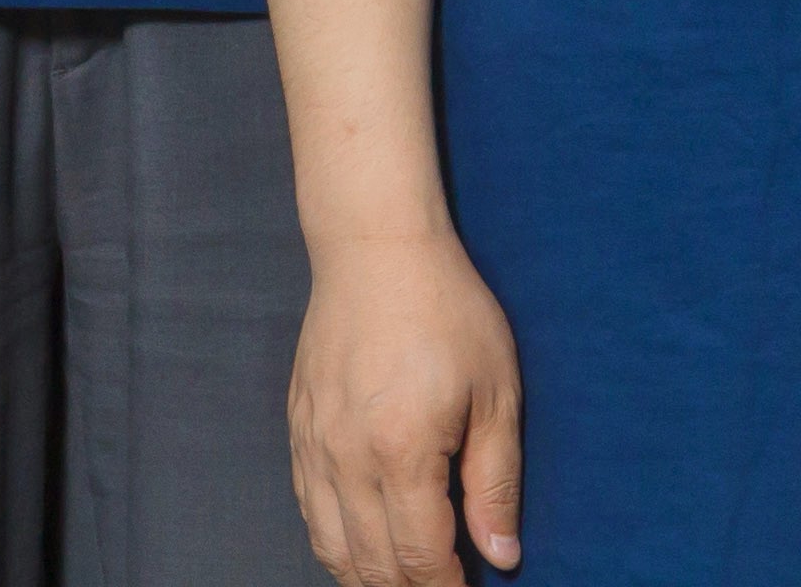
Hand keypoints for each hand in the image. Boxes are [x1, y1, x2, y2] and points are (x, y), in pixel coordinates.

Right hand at [287, 226, 523, 582]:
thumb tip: (502, 555)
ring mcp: (314, 443)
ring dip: (367, 577)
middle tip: (440, 585)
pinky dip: (333, 541)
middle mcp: (347, 457)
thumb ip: (496, 482)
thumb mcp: (496, 394)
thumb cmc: (447, 311)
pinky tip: (360, 544)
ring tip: (402, 581)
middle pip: (372, 563)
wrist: (375, 248)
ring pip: (330, 545)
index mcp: (403, 451)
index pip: (421, 558)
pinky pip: (307, 507)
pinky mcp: (297, 426)